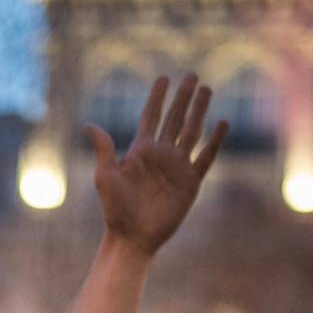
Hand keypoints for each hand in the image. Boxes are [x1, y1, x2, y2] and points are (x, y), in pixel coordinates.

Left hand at [86, 73, 228, 256]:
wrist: (133, 237)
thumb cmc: (115, 209)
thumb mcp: (106, 177)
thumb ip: (104, 149)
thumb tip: (89, 125)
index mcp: (140, 150)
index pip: (151, 116)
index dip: (157, 97)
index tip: (163, 78)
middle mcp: (160, 154)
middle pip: (175, 118)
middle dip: (183, 97)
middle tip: (192, 75)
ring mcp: (177, 167)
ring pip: (192, 131)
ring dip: (199, 111)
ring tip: (207, 90)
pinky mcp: (191, 182)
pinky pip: (206, 157)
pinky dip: (216, 140)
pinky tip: (223, 123)